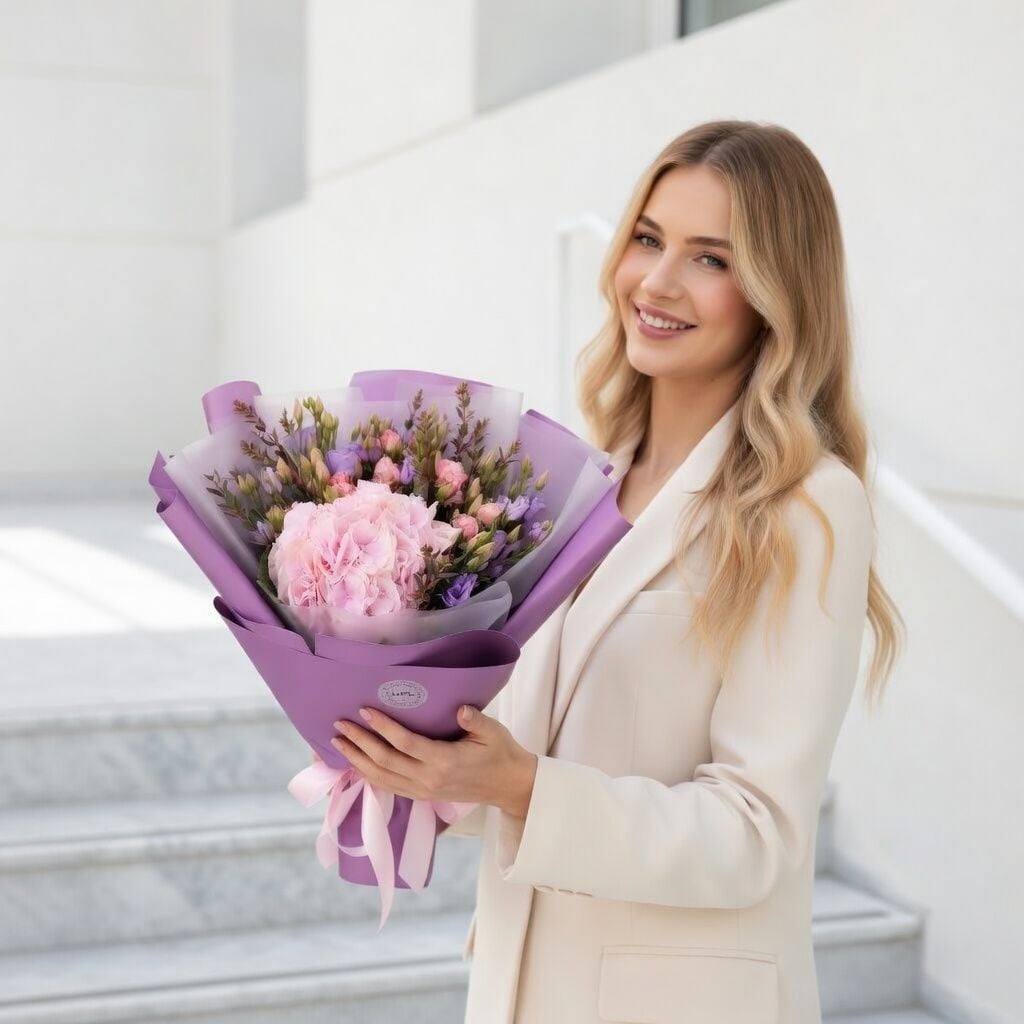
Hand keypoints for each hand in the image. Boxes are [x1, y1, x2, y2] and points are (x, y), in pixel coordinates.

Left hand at [331, 705, 537, 819]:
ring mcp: (422, 791)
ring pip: (381, 778)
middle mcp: (428, 780)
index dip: (383, 727)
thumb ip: (475, 721)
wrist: (507, 786)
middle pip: (385, 762)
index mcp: (444, 762)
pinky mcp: (421, 796)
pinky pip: (388, 787)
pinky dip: (368, 775)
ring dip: (357, 760)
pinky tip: (356, 763)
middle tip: (340, 724)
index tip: (364, 710)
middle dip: (360, 742)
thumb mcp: (493, 732)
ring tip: (339, 743)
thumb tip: (461, 709)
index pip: (405, 743)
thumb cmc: (500, 753)